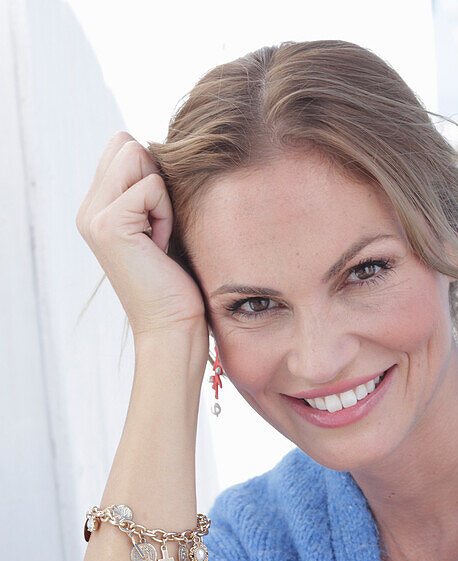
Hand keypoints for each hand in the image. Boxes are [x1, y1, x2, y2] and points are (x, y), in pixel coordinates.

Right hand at [75, 130, 208, 364]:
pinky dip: (165, 213)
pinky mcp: (108, 223)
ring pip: (137, 156)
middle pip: (127, 144)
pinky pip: (151, 185)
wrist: (172, 326)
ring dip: (162, 196)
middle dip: (155, 178)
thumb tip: (161, 150)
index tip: (159, 221)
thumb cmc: (177, 282)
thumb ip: (150, 189)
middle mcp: (89, 209)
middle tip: (160, 228)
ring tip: (159, 237)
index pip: (123, 147)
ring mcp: (94, 215)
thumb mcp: (161, 226)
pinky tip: (160, 246)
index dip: (153, 174)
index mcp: (97, 208)